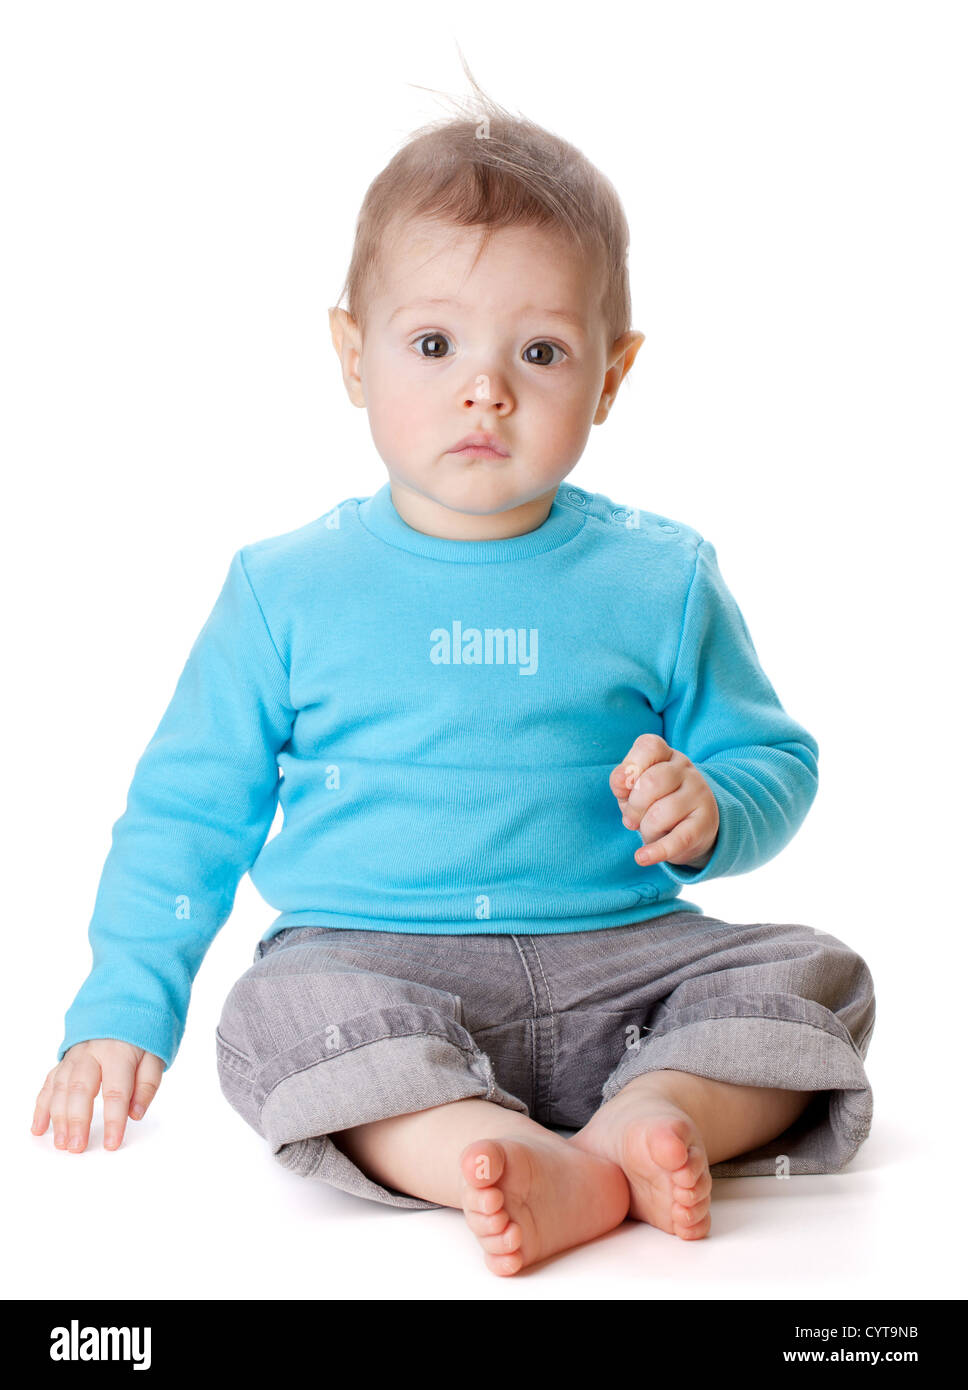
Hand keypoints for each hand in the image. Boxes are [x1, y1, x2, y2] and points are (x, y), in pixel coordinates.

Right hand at [31, 1039, 163, 1152]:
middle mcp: (92, 1053)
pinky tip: (39, 1127)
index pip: (116, 1090)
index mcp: (119, 1052)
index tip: (112, 1143)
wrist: (123, 1008)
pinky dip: (42, 1107)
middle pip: (81, 1088)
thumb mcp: (155, 1055)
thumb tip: (135, 1114)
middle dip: (78, 1120)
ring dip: (58, 1117)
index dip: (113, 1119)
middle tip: (77, 1146)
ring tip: (61, 1143)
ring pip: (61, 1087)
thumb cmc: (140, 1038)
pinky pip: (49, 1084)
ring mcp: (74, 1056)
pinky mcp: (64, 1062)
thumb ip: (147, 1084)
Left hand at [609, 733, 719, 868]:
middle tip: (631, 820)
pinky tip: (642, 857)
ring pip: (661, 814)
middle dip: (634, 806)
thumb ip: (622, 781)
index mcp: (666, 755)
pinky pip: (678, 838)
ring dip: (646, 829)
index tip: (624, 787)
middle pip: (652, 782)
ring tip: (650, 831)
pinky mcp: (705, 824)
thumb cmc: (654, 802)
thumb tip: (621, 781)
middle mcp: (686, 770)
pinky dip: (657, 851)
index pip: (649, 746)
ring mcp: (699, 794)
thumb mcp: (633, 789)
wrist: (693, 825)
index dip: (629, 767)